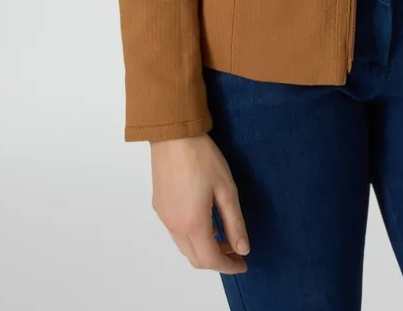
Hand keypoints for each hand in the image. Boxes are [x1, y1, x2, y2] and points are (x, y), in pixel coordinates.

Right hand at [149, 134, 249, 273]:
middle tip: (236, 252)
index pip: (211, 260)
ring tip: (224, 235)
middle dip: (217, 260)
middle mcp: (175, 226)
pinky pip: (176, 233)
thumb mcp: (226, 189)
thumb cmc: (202, 158)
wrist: (173, 136)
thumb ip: (235, 222)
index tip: (243, 264)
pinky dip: (192, 236)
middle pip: (196, 259)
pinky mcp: (159, 207)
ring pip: (184, 247)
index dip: (229, 266)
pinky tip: (206, 221)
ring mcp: (164, 217)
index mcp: (193, 224)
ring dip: (204, 249)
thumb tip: (242, 248)